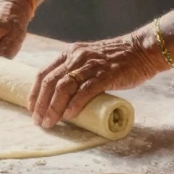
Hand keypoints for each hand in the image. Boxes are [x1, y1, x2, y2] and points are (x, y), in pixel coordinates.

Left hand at [28, 30, 163, 128]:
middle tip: (38, 121)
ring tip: (50, 122)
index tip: (31, 108)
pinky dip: (75, 104)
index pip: (44, 73)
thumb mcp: (89, 60)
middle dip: (41, 104)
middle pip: (51, 82)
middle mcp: (76, 57)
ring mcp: (90, 65)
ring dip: (54, 107)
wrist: (142, 50)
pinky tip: (69, 116)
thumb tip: (63, 96)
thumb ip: (77, 72)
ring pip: (64, 87)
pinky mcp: (105, 75)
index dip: (34, 92)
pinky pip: (85, 90)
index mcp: (70, 53)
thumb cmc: (117, 60)